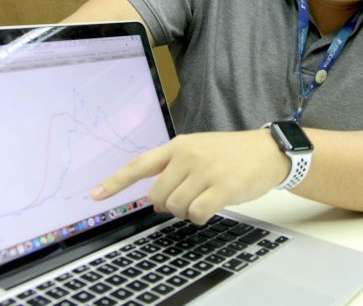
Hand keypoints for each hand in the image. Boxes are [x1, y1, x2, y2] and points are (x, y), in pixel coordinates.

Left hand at [92, 130, 289, 224]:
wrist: (267, 152)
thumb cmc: (231, 154)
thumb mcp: (198, 151)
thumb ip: (173, 171)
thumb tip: (154, 202)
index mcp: (178, 146)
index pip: (139, 165)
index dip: (115, 181)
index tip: (94, 195)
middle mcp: (188, 156)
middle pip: (157, 196)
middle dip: (168, 204)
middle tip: (188, 197)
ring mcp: (204, 171)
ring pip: (175, 207)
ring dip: (186, 211)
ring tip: (205, 197)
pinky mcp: (221, 188)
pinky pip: (196, 214)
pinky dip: (200, 217)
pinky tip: (212, 206)